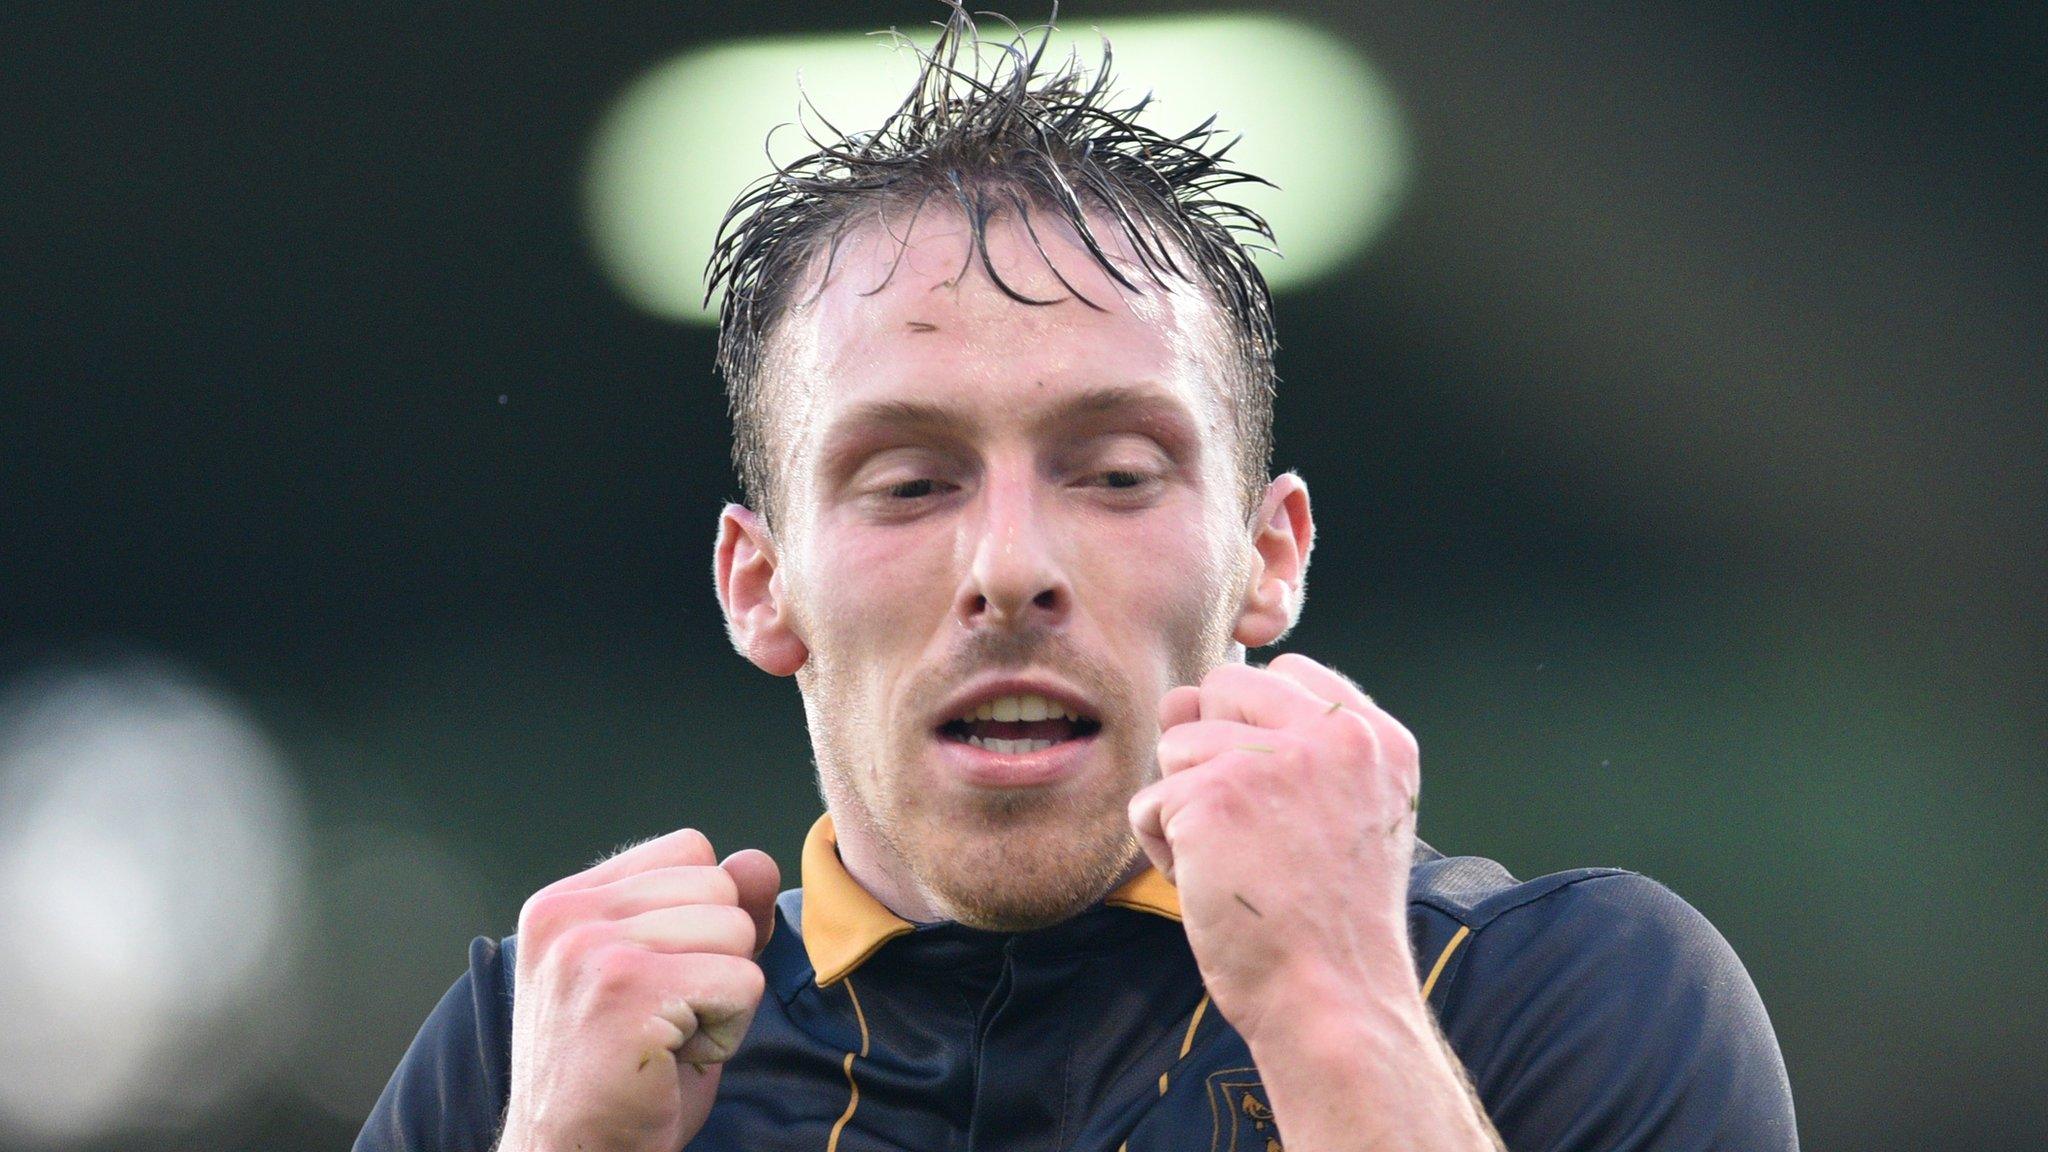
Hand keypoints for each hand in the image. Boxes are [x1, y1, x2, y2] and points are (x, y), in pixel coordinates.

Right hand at [498, 828, 780, 1151]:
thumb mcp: (670, 975)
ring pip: (737, 932)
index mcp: (564, 902)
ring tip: (667, 1038)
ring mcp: (591, 950)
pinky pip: (742, 982)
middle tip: (664, 1020)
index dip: (703, 916)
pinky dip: (728, 1031)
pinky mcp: (626, 992)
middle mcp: (567, 915)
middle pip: (720, 887)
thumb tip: (759, 859)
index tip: (659, 981)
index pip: (689, 850)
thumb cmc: (623, 1076)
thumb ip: (714, 911)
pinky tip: (675, 1059)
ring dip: (723, 997)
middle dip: (718, 957)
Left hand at [1127, 654, 1420, 1042]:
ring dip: (1186, 808)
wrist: (1331, 996)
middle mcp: (1333, 735)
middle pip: (1224, 690)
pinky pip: (1148, 802)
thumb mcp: (1338, 813)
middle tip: (1251, 831)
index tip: (1277, 796)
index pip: (1289, 674)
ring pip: (1177, 746)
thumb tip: (1179, 698)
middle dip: (1214, 756)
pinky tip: (1208, 885)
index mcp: (1376, 737)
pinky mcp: (1211, 797)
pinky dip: (1162, 850)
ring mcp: (1271, 760)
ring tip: (1233, 864)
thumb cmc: (1326, 917)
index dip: (1259, 727)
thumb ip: (1275, 740)